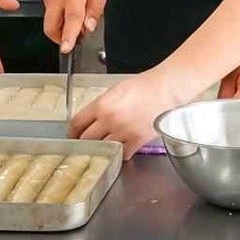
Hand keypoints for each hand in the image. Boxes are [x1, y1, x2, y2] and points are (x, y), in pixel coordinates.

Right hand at [42, 0, 109, 52]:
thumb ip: (96, 8)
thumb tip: (89, 27)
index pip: (71, 18)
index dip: (68, 35)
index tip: (66, 48)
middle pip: (51, 26)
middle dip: (60, 37)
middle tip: (75, 35)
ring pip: (50, 18)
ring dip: (61, 23)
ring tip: (77, 10)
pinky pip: (49, 8)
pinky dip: (58, 12)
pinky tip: (69, 1)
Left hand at [70, 68, 189, 159]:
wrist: (166, 89)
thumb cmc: (145, 85)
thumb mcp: (116, 90)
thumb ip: (102, 105)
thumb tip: (93, 117)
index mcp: (102, 104)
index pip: (77, 123)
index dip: (73, 131)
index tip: (73, 135)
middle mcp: (109, 120)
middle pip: (87, 139)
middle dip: (85, 141)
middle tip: (86, 143)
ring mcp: (123, 132)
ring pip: (103, 149)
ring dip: (103, 148)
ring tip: (104, 146)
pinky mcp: (137, 141)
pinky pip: (122, 154)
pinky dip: (121, 153)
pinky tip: (122, 148)